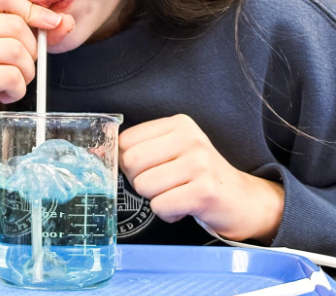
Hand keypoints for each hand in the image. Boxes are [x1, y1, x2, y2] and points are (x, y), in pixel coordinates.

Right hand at [0, 0, 75, 144]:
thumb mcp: (2, 42)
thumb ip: (33, 28)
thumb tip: (64, 21)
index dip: (32, 9)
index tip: (47, 26)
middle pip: (14, 25)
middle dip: (32, 50)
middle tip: (24, 66)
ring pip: (14, 51)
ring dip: (26, 72)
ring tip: (16, 81)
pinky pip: (9, 77)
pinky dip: (18, 89)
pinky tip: (8, 94)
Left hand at [119, 114, 284, 242]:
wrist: (241, 200)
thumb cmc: (198, 177)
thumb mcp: (172, 151)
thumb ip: (139, 149)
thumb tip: (94, 151)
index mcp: (178, 123)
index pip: (125, 140)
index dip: (131, 163)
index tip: (152, 169)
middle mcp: (190, 138)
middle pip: (131, 162)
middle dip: (140, 181)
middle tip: (164, 185)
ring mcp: (199, 163)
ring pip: (143, 186)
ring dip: (156, 199)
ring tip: (177, 194)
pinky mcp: (204, 191)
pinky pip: (160, 206)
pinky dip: (168, 213)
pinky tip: (185, 206)